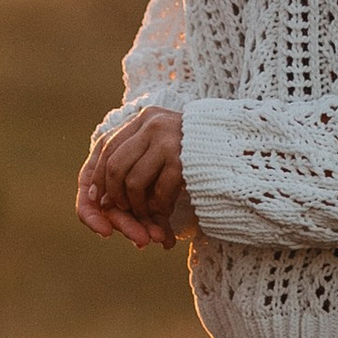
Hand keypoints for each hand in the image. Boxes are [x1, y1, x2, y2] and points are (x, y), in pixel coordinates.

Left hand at [76, 108, 195, 250]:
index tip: (97, 200)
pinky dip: (158, 209)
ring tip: (148, 218)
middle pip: (113, 166)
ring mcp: (167, 139)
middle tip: (123, 214)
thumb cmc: (200, 156)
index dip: (96, 177)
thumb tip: (98, 200)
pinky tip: (166, 214)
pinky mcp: (182, 159)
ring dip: (137, 208)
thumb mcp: (165, 150)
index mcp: (144, 119)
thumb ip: (137, 163)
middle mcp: (152, 124)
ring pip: (132, 182)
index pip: (105, 147)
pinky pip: (158, 193)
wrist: (242, 149)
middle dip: (114, 197)